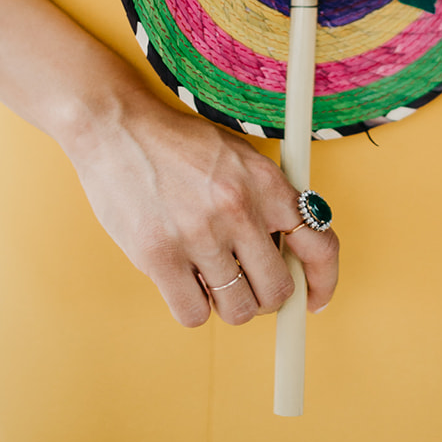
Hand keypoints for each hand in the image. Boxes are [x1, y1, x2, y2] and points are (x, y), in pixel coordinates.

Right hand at [62, 82, 338, 327]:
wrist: (116, 127)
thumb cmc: (176, 144)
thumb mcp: (237, 157)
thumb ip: (267, 200)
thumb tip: (291, 255)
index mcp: (265, 182)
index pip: (320, 243)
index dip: (324, 281)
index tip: (314, 299)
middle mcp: (239, 209)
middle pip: (278, 290)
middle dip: (266, 297)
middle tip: (247, 284)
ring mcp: (200, 235)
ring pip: (238, 310)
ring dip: (227, 304)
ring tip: (208, 277)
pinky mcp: (160, 256)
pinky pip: (194, 314)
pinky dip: (192, 306)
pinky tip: (182, 280)